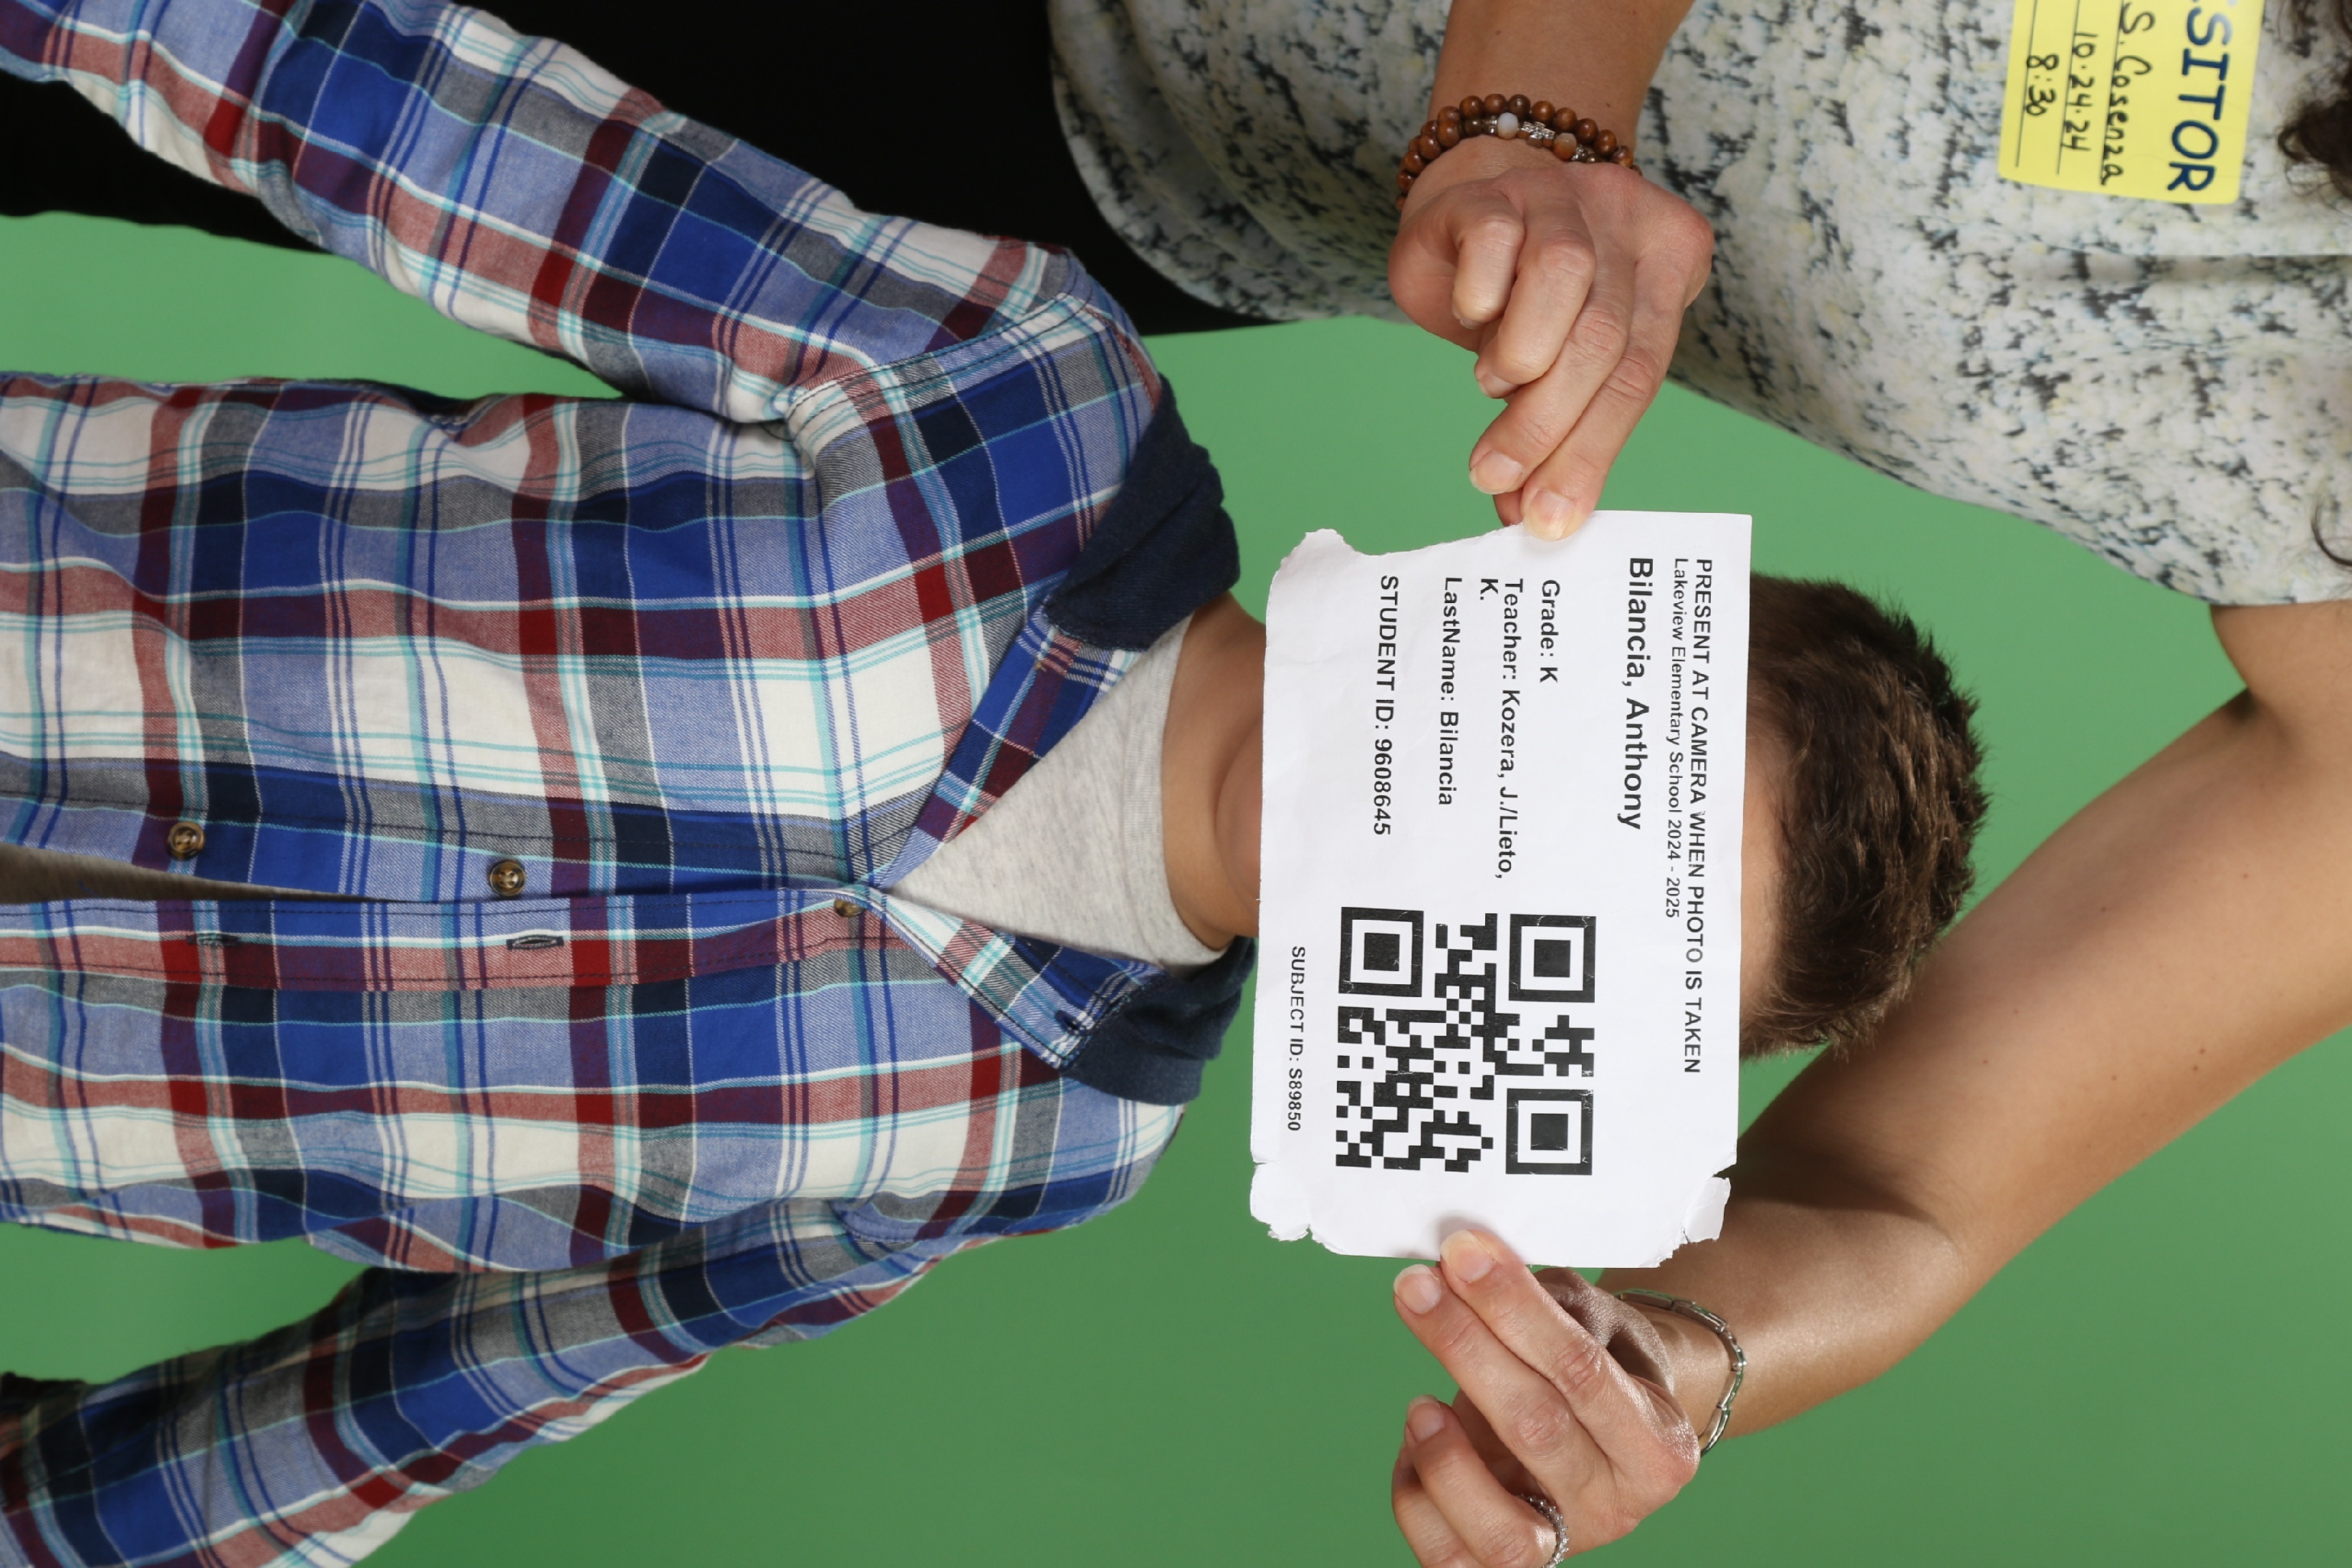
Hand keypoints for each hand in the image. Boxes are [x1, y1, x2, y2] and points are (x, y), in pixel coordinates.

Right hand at [1389, 138, 1713, 539]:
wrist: (1465, 220)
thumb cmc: (1522, 303)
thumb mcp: (1556, 367)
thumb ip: (1557, 431)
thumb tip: (1530, 518)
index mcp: (1670, 264)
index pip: (1641, 372)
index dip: (1592, 451)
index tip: (1549, 516)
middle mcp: (1627, 219)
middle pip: (1604, 334)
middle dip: (1549, 422)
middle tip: (1499, 476)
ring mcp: (1561, 196)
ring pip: (1564, 275)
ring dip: (1521, 354)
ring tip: (1490, 385)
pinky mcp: (1493, 190)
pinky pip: (1495, 241)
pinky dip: (1482, 296)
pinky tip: (1472, 314)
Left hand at [1390, 1229, 1702, 1562]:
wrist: (1609, 1431)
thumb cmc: (1600, 1364)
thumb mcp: (1596, 1321)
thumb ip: (1544, 1301)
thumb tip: (1466, 1268)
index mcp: (1659, 1446)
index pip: (1582, 1370)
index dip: (1514, 1308)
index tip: (1462, 1253)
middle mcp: (1619, 1507)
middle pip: (1536, 1429)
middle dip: (1466, 1346)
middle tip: (1418, 1287)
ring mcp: (1565, 1544)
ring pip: (1502, 1531)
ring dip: (1445, 1456)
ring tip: (1420, 1403)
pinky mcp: (1507, 1565)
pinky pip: (1449, 1556)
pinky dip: (1416, 1497)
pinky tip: (1417, 1440)